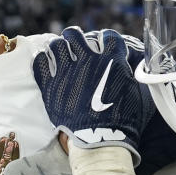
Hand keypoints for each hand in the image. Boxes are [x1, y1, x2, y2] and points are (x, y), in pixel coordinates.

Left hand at [33, 28, 154, 161]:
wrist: (100, 140)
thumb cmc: (123, 120)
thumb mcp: (136, 91)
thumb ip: (129, 73)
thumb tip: (128, 65)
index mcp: (111, 60)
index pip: (108, 36)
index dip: (105, 39)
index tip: (103, 45)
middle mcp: (88, 60)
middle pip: (74, 34)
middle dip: (74, 38)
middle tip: (75, 47)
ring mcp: (67, 71)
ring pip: (56, 45)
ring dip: (58, 48)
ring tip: (59, 55)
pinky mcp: (51, 85)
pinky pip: (40, 63)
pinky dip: (43, 62)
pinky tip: (47, 66)